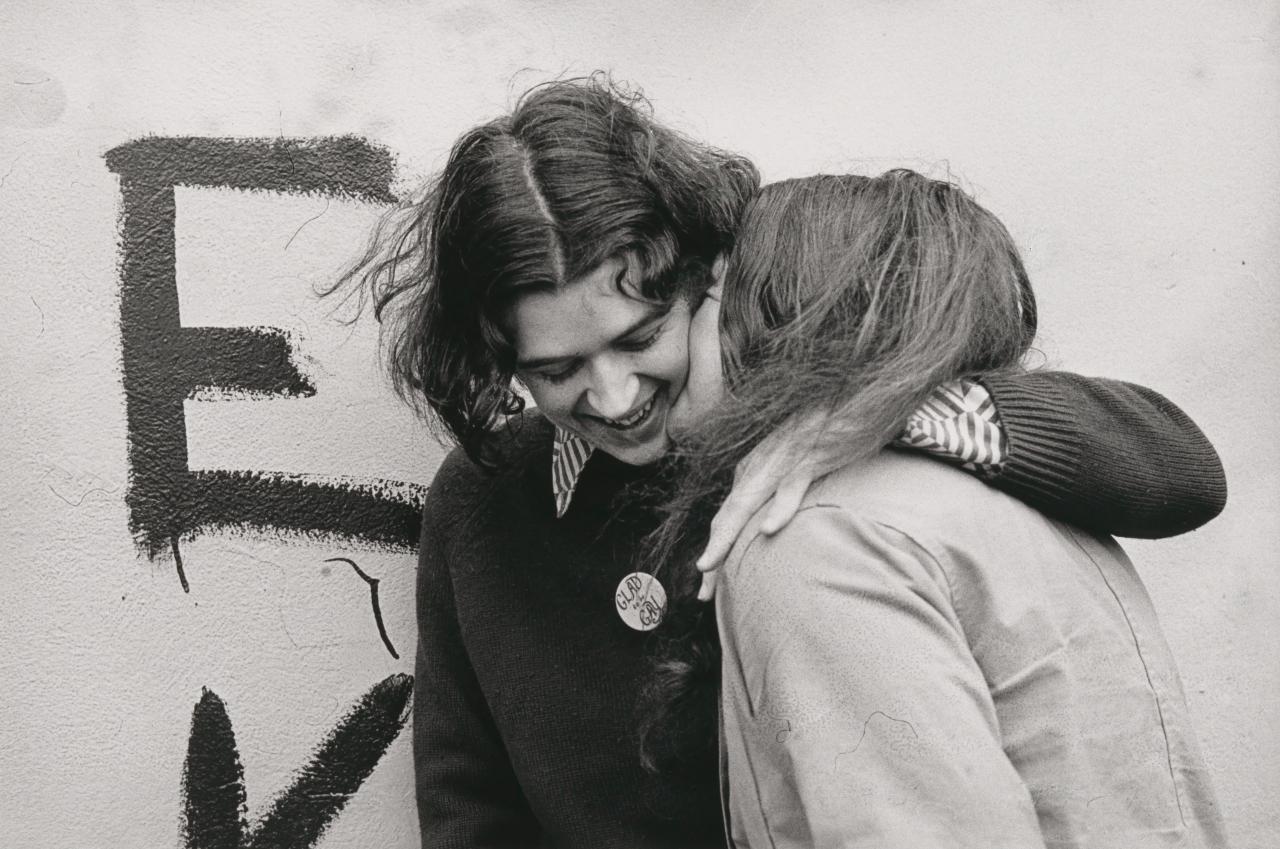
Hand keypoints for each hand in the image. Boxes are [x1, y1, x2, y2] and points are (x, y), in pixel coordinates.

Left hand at [695, 409, 844, 600]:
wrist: (855, 398)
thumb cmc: (829, 432)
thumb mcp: (797, 465)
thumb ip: (781, 490)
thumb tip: (772, 524)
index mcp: (754, 470)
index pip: (727, 516)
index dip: (715, 550)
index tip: (706, 585)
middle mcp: (759, 467)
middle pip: (728, 516)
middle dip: (712, 554)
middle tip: (701, 594)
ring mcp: (782, 462)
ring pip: (746, 504)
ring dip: (725, 537)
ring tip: (708, 566)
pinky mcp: (809, 458)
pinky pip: (790, 487)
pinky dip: (779, 509)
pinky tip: (767, 530)